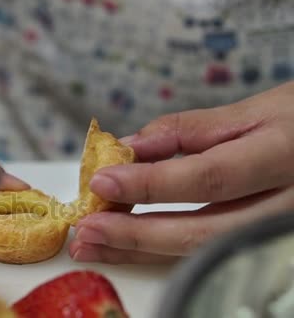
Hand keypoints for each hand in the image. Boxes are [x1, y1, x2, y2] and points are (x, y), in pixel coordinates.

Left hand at [71, 82, 293, 263]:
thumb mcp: (257, 108)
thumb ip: (192, 129)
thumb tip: (132, 146)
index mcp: (284, 156)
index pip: (210, 177)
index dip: (152, 183)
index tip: (103, 182)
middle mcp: (285, 204)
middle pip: (203, 230)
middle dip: (136, 235)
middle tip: (86, 232)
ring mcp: (277, 232)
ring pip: (202, 250)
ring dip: (142, 251)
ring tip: (95, 246)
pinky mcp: (263, 244)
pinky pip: (209, 251)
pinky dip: (163, 250)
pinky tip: (130, 245)